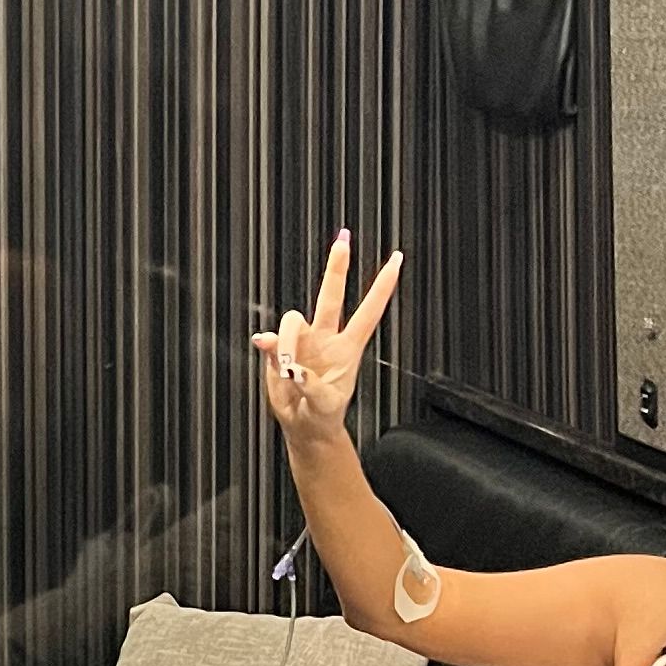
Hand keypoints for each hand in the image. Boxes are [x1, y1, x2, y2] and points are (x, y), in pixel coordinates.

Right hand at [256, 230, 401, 440]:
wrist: (305, 426)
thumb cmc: (323, 415)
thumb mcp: (324, 404)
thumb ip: (310, 384)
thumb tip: (292, 365)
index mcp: (348, 349)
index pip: (369, 311)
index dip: (382, 286)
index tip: (395, 260)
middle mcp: (326, 338)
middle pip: (331, 296)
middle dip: (336, 267)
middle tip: (343, 240)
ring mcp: (303, 342)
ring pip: (292, 319)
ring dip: (287, 340)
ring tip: (288, 369)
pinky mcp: (281, 349)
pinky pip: (271, 338)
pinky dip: (270, 346)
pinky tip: (269, 353)